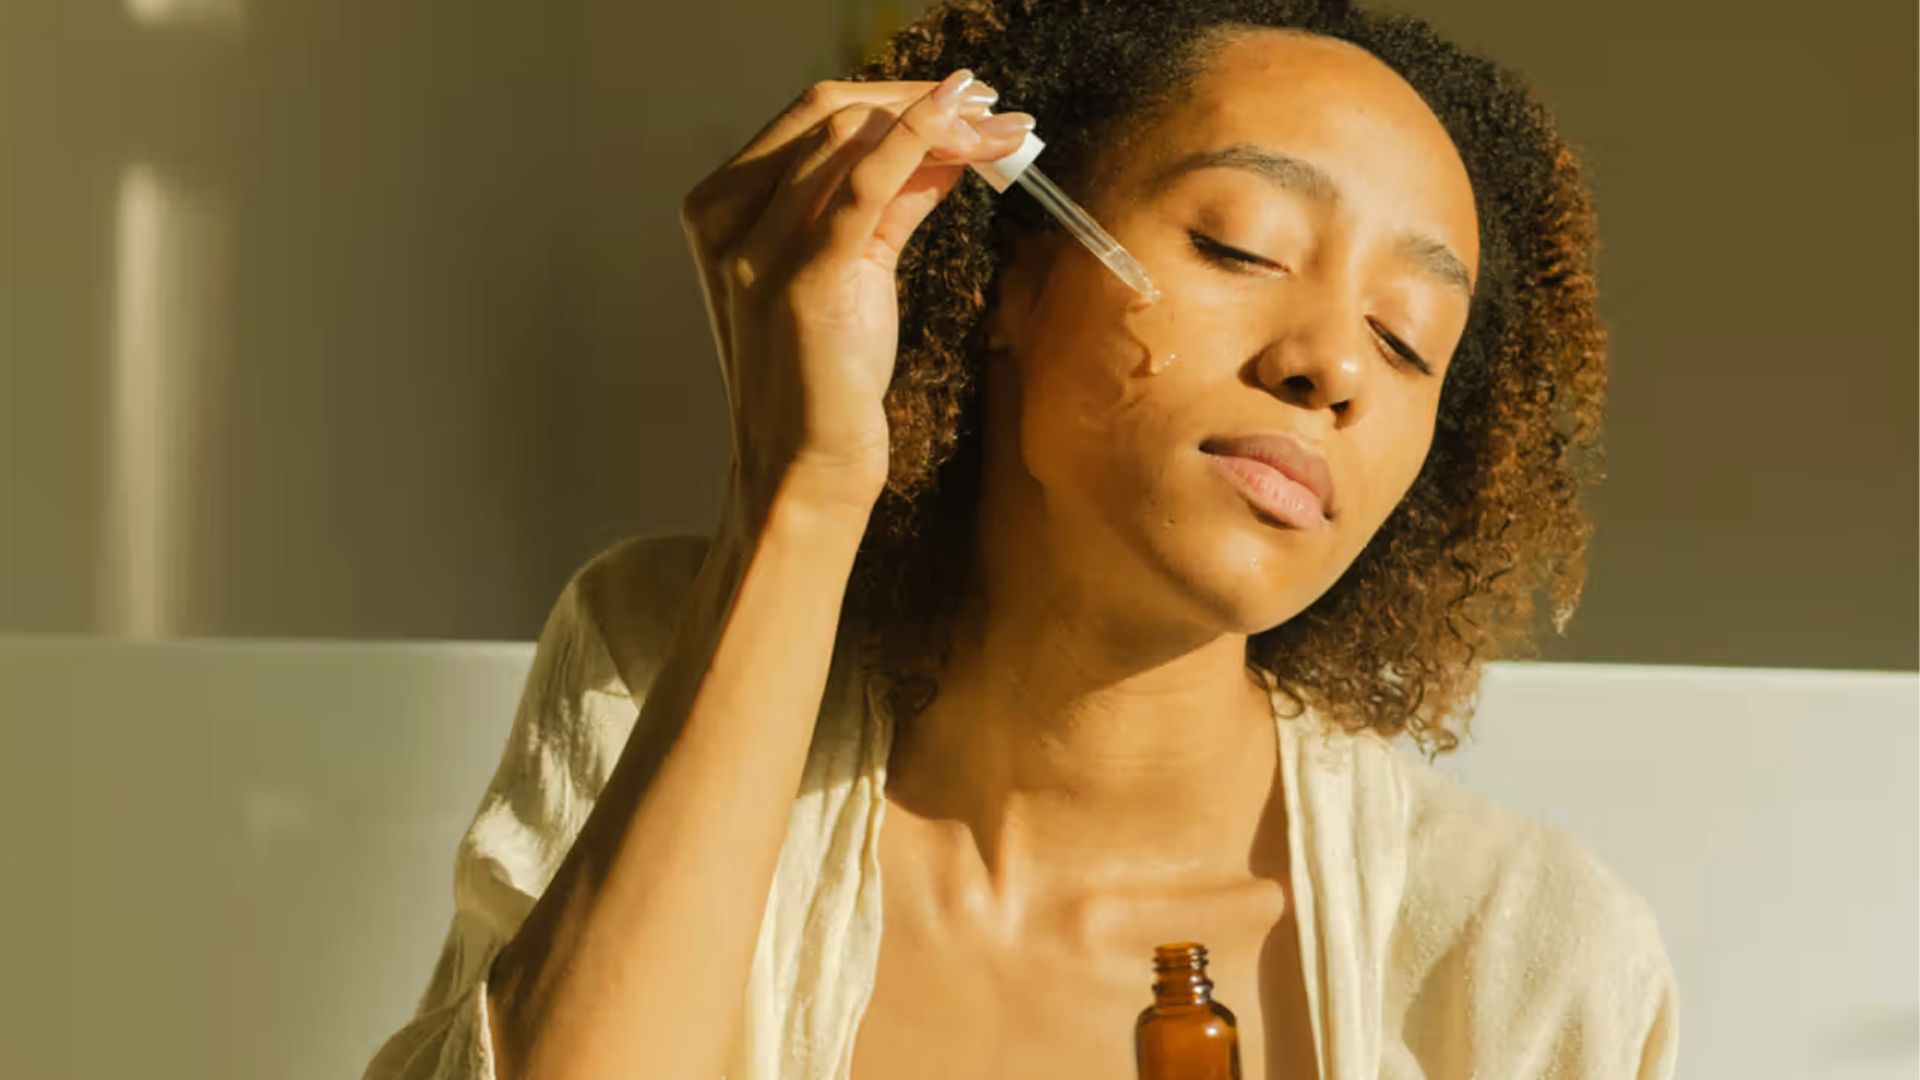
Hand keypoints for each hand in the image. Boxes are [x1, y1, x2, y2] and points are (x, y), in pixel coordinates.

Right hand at [679, 71, 1032, 523]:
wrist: (807, 465)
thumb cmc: (829, 375)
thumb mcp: (855, 269)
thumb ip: (886, 201)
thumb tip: (942, 140)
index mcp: (723, 207)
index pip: (810, 114)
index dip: (893, 95)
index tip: (963, 98)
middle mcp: (726, 219)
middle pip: (829, 112)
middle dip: (920, 100)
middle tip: (995, 108)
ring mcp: (754, 249)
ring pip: (849, 138)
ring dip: (940, 123)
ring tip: (1003, 131)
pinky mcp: (801, 281)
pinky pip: (859, 184)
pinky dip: (914, 140)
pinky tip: (961, 125)